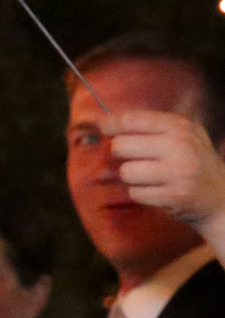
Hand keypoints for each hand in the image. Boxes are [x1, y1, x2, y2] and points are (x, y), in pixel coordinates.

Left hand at [112, 110, 224, 237]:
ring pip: (126, 172)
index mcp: (179, 126)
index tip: (104, 128)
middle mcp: (180, 146)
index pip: (131, 120)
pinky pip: (135, 193)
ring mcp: (179, 172)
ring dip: (132, 177)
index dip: (110, 124)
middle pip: (120, 146)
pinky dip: (141, 193)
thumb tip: (104, 122)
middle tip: (135, 159)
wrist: (221, 197)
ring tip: (150, 177)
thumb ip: (148, 127)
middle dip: (122, 155)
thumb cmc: (191, 162)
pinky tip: (158, 191)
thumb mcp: (181, 135)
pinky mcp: (175, 195)